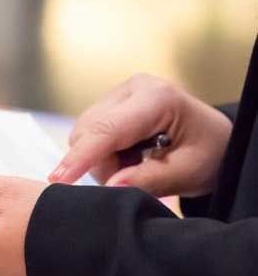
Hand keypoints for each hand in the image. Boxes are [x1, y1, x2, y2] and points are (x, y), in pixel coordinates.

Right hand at [48, 74, 231, 196]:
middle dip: (101, 164)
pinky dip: (103, 153)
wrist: (216, 140)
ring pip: (84, 134)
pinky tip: (129, 155)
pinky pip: (89, 133)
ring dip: (102, 160)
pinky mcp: (111, 102)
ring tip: (136, 165)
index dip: (80, 157)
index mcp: (157, 98)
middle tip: (133, 178)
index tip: (58, 179)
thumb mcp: (188, 172)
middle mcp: (133, 88)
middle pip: (88, 132)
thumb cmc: (209, 153)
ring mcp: (120, 93)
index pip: (107, 129)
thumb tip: (110, 187)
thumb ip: (149, 180)